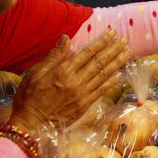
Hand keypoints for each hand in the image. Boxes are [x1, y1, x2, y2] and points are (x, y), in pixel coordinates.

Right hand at [9, 30, 129, 134]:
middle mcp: (76, 82)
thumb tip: (66, 37)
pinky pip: (101, 91)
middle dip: (113, 49)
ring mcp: (82, 95)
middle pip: (99, 62)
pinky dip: (110, 82)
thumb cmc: (29, 97)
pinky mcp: (84, 106)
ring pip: (103, 75)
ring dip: (116, 63)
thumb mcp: (35, 72)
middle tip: (124, 39)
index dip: (101, 41)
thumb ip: (54, 55)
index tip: (111, 32)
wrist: (31, 125)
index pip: (87, 52)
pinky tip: (119, 74)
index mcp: (63, 72)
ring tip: (127, 52)